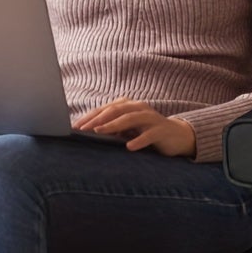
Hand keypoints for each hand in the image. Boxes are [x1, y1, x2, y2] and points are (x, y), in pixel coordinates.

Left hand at [73, 98, 195, 156]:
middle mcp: (138, 107)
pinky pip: (149, 134)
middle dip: (97, 120)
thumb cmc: (146, 131)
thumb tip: (87, 133)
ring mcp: (150, 117)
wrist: (177, 136)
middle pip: (114, 111)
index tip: (75, 126)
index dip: (89, 117)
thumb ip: (111, 128)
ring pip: (129, 118)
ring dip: (113, 125)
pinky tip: (129, 147)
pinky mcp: (161, 129)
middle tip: (82, 129)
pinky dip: (138, 140)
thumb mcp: (126, 129)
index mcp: (127, 105)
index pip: (104, 109)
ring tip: (99, 132)